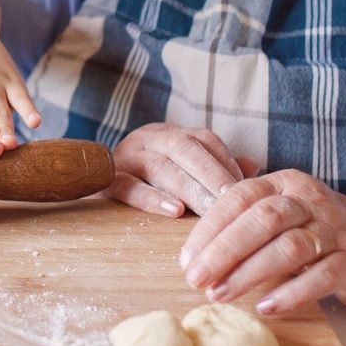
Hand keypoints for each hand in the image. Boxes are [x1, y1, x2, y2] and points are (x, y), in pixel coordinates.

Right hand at [104, 123, 258, 216]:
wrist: (90, 179)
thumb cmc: (148, 180)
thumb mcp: (182, 168)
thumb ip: (216, 167)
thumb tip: (254, 166)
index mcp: (169, 134)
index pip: (204, 140)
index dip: (226, 161)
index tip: (248, 188)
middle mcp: (148, 138)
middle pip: (184, 149)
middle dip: (212, 174)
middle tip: (233, 200)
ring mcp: (125, 157)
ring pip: (160, 166)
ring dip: (190, 189)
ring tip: (210, 210)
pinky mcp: (106, 180)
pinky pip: (129, 187)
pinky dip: (153, 199)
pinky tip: (175, 211)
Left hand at [177, 169, 345, 314]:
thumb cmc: (318, 231)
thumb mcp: (282, 215)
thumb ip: (244, 223)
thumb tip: (194, 252)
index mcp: (284, 184)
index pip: (239, 198)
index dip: (209, 229)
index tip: (186, 258)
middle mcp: (310, 200)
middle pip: (262, 220)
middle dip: (223, 251)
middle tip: (195, 278)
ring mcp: (336, 229)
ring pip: (288, 247)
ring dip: (249, 273)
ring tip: (220, 294)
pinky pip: (322, 275)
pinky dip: (292, 293)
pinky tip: (267, 307)